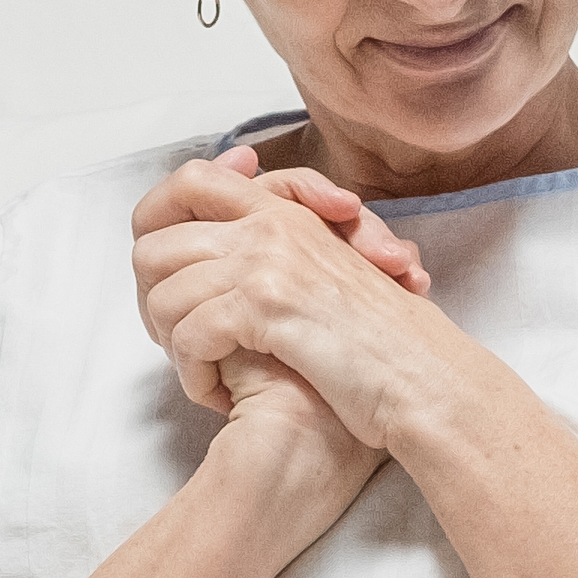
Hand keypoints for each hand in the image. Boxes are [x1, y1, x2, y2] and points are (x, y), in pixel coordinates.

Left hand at [134, 150, 444, 432]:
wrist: (424, 379)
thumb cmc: (381, 344)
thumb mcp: (331, 279)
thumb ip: (280, 257)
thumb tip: (214, 275)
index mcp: (284, 212)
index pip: (192, 180)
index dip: (160, 219)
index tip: (166, 278)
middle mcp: (270, 224)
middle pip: (153, 242)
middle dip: (152, 302)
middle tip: (179, 344)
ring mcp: (267, 260)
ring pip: (162, 293)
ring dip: (171, 346)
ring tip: (202, 376)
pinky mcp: (266, 304)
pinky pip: (188, 335)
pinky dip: (193, 375)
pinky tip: (218, 397)